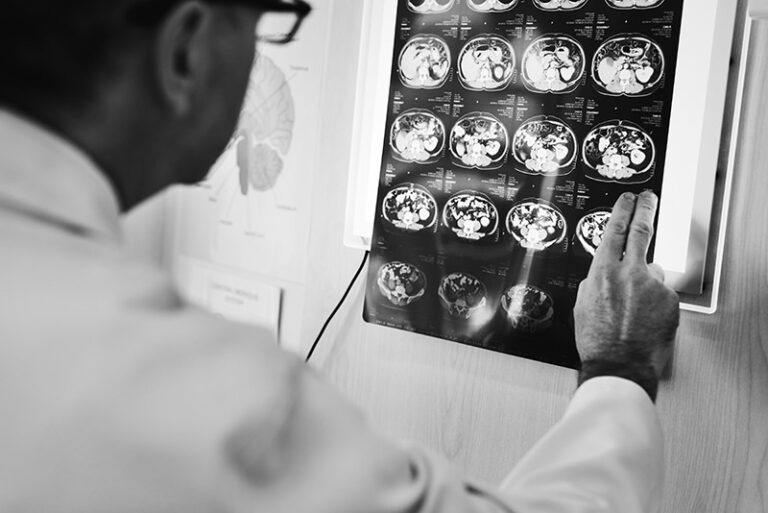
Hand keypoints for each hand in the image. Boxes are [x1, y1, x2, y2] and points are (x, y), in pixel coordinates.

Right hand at [574, 191, 679, 399]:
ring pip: (651, 272)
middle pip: (641, 231)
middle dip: (645, 210)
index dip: (622, 211)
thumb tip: (604, 272)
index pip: (614, 231)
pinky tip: (645, 320)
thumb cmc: (597, 340)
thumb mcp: (583, 305)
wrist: (620, 364)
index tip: (628, 199)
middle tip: (649, 198)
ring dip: (645, 284)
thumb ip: (595, 282)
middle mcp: (629, 273)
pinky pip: (662, 294)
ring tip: (635, 309)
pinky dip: (655, 303)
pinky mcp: (669, 300)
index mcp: (602, 273)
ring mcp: (652, 285)